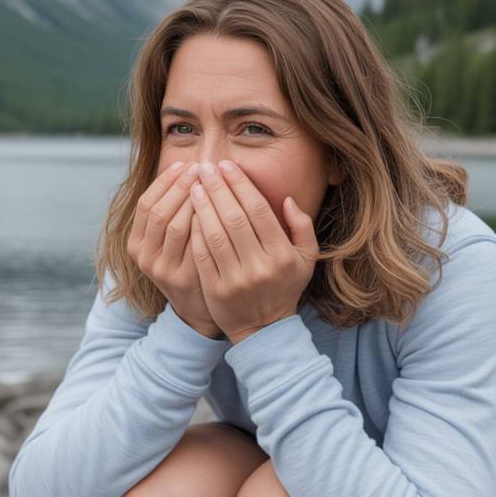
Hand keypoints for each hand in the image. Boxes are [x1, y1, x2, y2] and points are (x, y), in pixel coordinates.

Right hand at [127, 161, 222, 338]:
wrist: (198, 306)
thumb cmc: (187, 261)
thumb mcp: (169, 240)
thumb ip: (172, 210)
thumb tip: (186, 164)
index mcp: (135, 242)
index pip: (145, 203)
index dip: (164, 182)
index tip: (184, 164)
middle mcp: (144, 257)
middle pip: (158, 213)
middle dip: (179, 187)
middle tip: (200, 167)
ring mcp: (163, 270)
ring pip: (175, 226)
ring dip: (193, 201)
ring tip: (210, 182)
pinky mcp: (185, 279)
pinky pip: (195, 244)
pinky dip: (205, 223)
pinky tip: (221, 208)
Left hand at [188, 160, 318, 344]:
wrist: (264, 330)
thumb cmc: (284, 287)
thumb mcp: (306, 259)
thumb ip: (303, 227)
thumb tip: (288, 199)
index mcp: (282, 255)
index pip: (258, 211)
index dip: (240, 185)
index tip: (226, 166)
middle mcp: (260, 267)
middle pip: (234, 218)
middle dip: (218, 188)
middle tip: (205, 167)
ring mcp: (236, 280)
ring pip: (215, 234)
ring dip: (202, 206)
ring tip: (194, 185)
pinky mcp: (216, 290)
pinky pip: (202, 254)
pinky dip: (195, 231)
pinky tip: (189, 212)